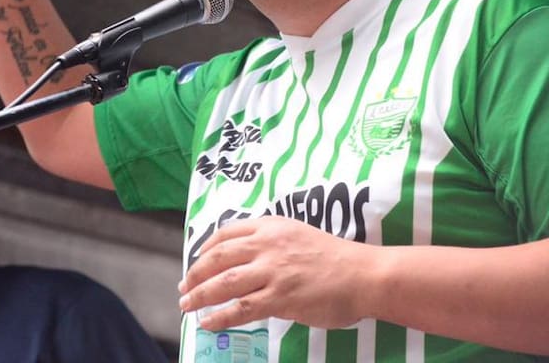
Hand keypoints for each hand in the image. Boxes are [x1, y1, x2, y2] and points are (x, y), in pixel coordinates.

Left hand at [178, 216, 371, 329]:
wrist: (363, 274)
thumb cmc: (336, 258)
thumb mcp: (299, 235)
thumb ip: (273, 243)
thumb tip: (248, 261)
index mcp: (272, 226)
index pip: (227, 232)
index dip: (206, 247)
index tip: (197, 259)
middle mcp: (268, 244)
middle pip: (219, 256)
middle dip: (196, 273)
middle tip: (184, 286)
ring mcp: (272, 271)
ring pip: (224, 282)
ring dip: (200, 295)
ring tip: (187, 305)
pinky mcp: (279, 297)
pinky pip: (240, 308)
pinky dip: (219, 316)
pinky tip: (207, 322)